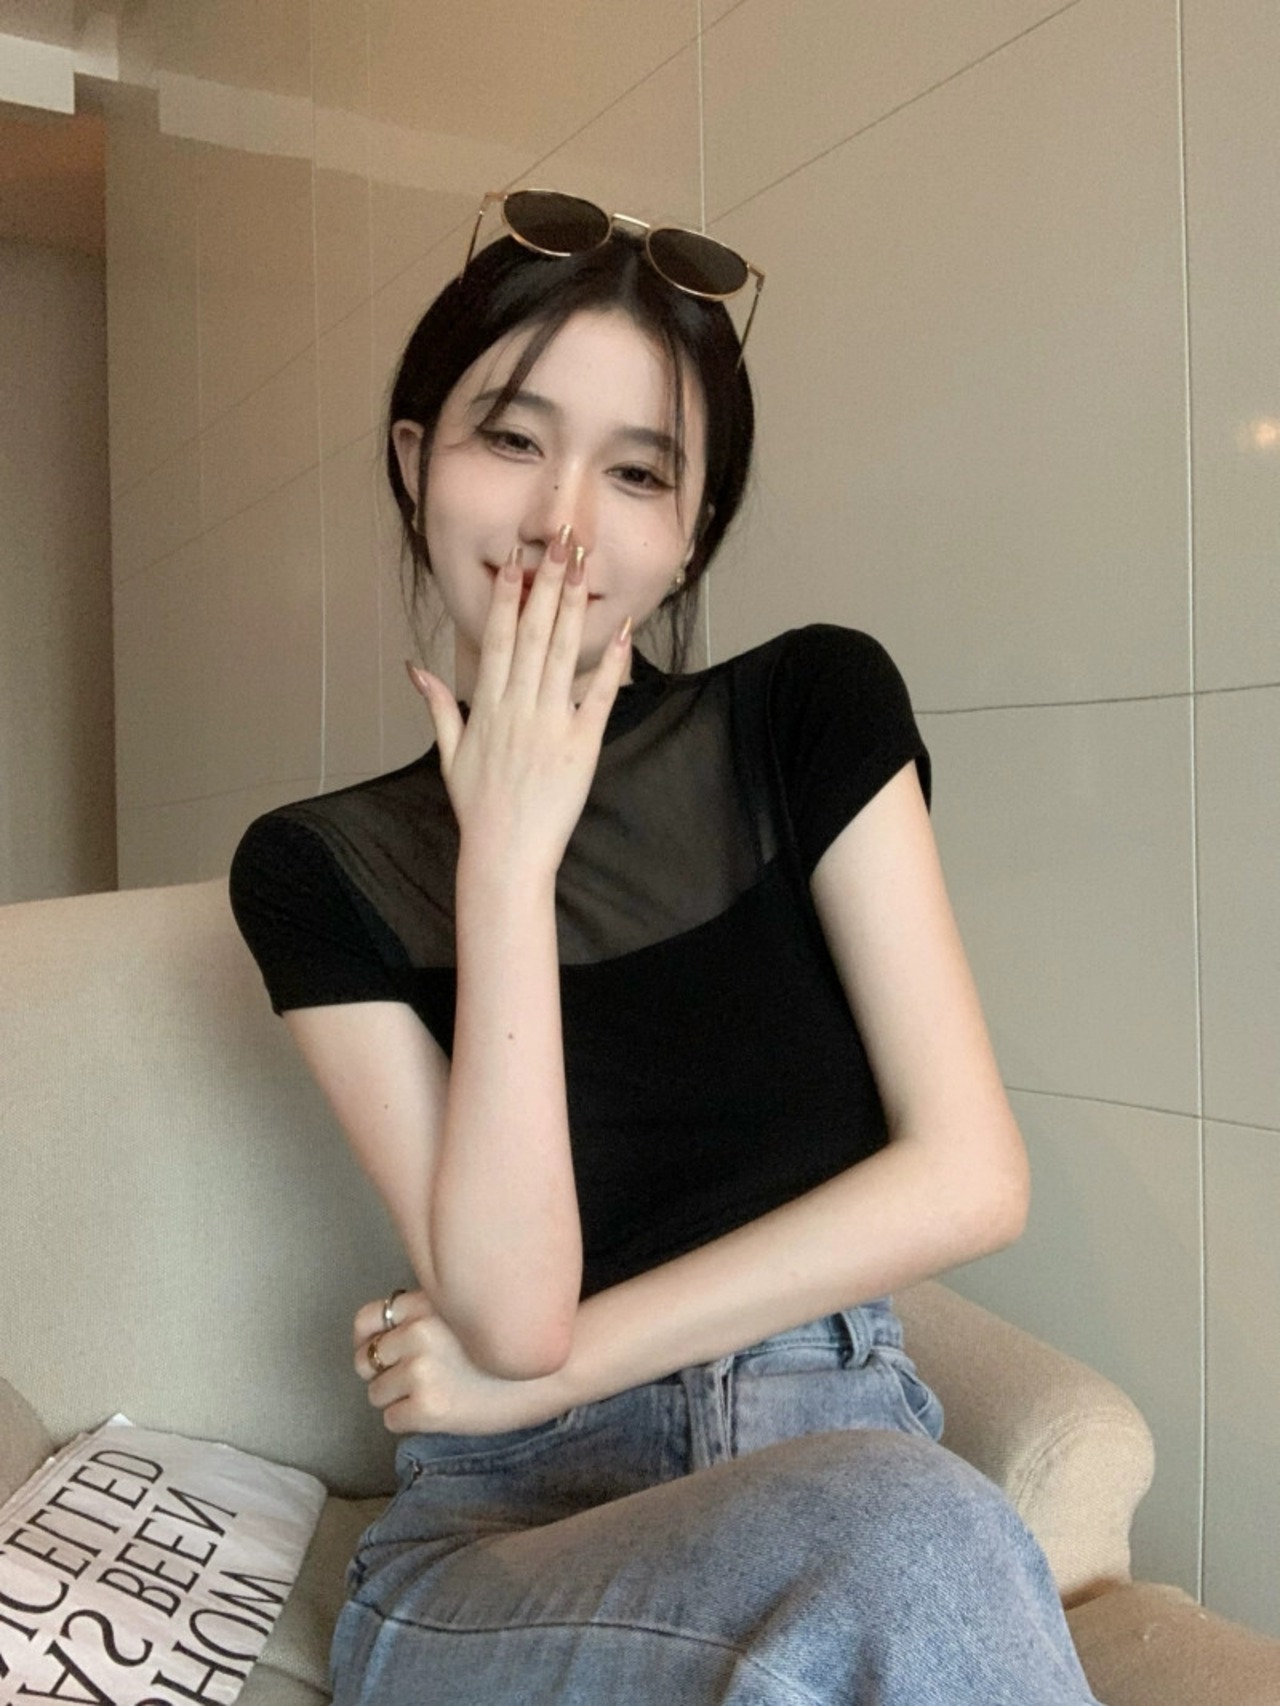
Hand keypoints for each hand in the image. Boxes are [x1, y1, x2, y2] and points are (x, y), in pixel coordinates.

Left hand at [354, 1291, 570, 1435]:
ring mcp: (421, 1370)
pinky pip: (392, 1420)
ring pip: (376, 1393)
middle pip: (366, 1360)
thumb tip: (388, 1338)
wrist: (551, 1371)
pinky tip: (439, 1412)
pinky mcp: (428, 1407)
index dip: (371, 1340)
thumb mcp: (463, 1309)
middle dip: (384, 1373)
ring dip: (398, 1398)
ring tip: (433, 1396)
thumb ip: (427, 1314)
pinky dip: (409, 1420)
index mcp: (425, 1304)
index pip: (366, 1321)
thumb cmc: (511, 1341)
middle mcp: (418, 1333)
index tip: (383, 1352)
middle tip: (412, 1381)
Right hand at [406, 527, 631, 877]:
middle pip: (534, 633)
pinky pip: (597, 698)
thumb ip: (438, 705)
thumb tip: (415, 668)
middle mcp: (517, 708)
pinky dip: (611, 664)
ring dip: (573, 607)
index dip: (508, 596)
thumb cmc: (479, 809)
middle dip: (547, 583)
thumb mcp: (449, 755)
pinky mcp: (581, 747)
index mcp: (486, 707)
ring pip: (562, 654)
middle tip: (561, 539)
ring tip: (584, 565)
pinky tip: (622, 630)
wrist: (506, 856)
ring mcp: (550, 726)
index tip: (516, 559)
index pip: (498, 638)